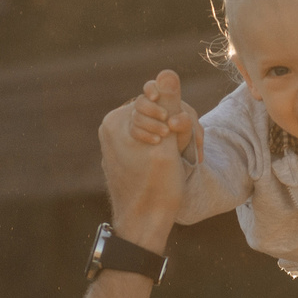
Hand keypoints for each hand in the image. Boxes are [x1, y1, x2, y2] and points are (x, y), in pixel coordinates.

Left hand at [101, 70, 192, 251]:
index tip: (174, 139)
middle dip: (176, 129)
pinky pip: (149, 141)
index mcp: (115, 122)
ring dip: (175, 140)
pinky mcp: (124, 156)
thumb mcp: (169, 143)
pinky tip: (174, 166)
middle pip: (155, 112)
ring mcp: (115, 143)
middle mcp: (110, 129)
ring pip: (156, 127)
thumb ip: (170, 105)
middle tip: (187, 152)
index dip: (173, 118)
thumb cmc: (157, 188)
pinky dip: (165, 150)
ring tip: (182, 160)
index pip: (154, 99)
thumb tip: (166, 72)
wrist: (143, 225)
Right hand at [126, 70, 202, 159]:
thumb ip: (185, 121)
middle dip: (152, 109)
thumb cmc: (185, 133)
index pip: (150, 86)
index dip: (150, 89)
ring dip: (151, 124)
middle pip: (141, 101)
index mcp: (162, 98)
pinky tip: (156, 140)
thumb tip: (172, 122)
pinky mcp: (136, 131)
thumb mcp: (190, 127)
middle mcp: (148, 106)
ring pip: (136, 116)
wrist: (179, 149)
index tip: (156, 97)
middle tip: (165, 117)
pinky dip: (145, 135)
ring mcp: (140, 118)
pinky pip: (133, 130)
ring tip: (165, 133)